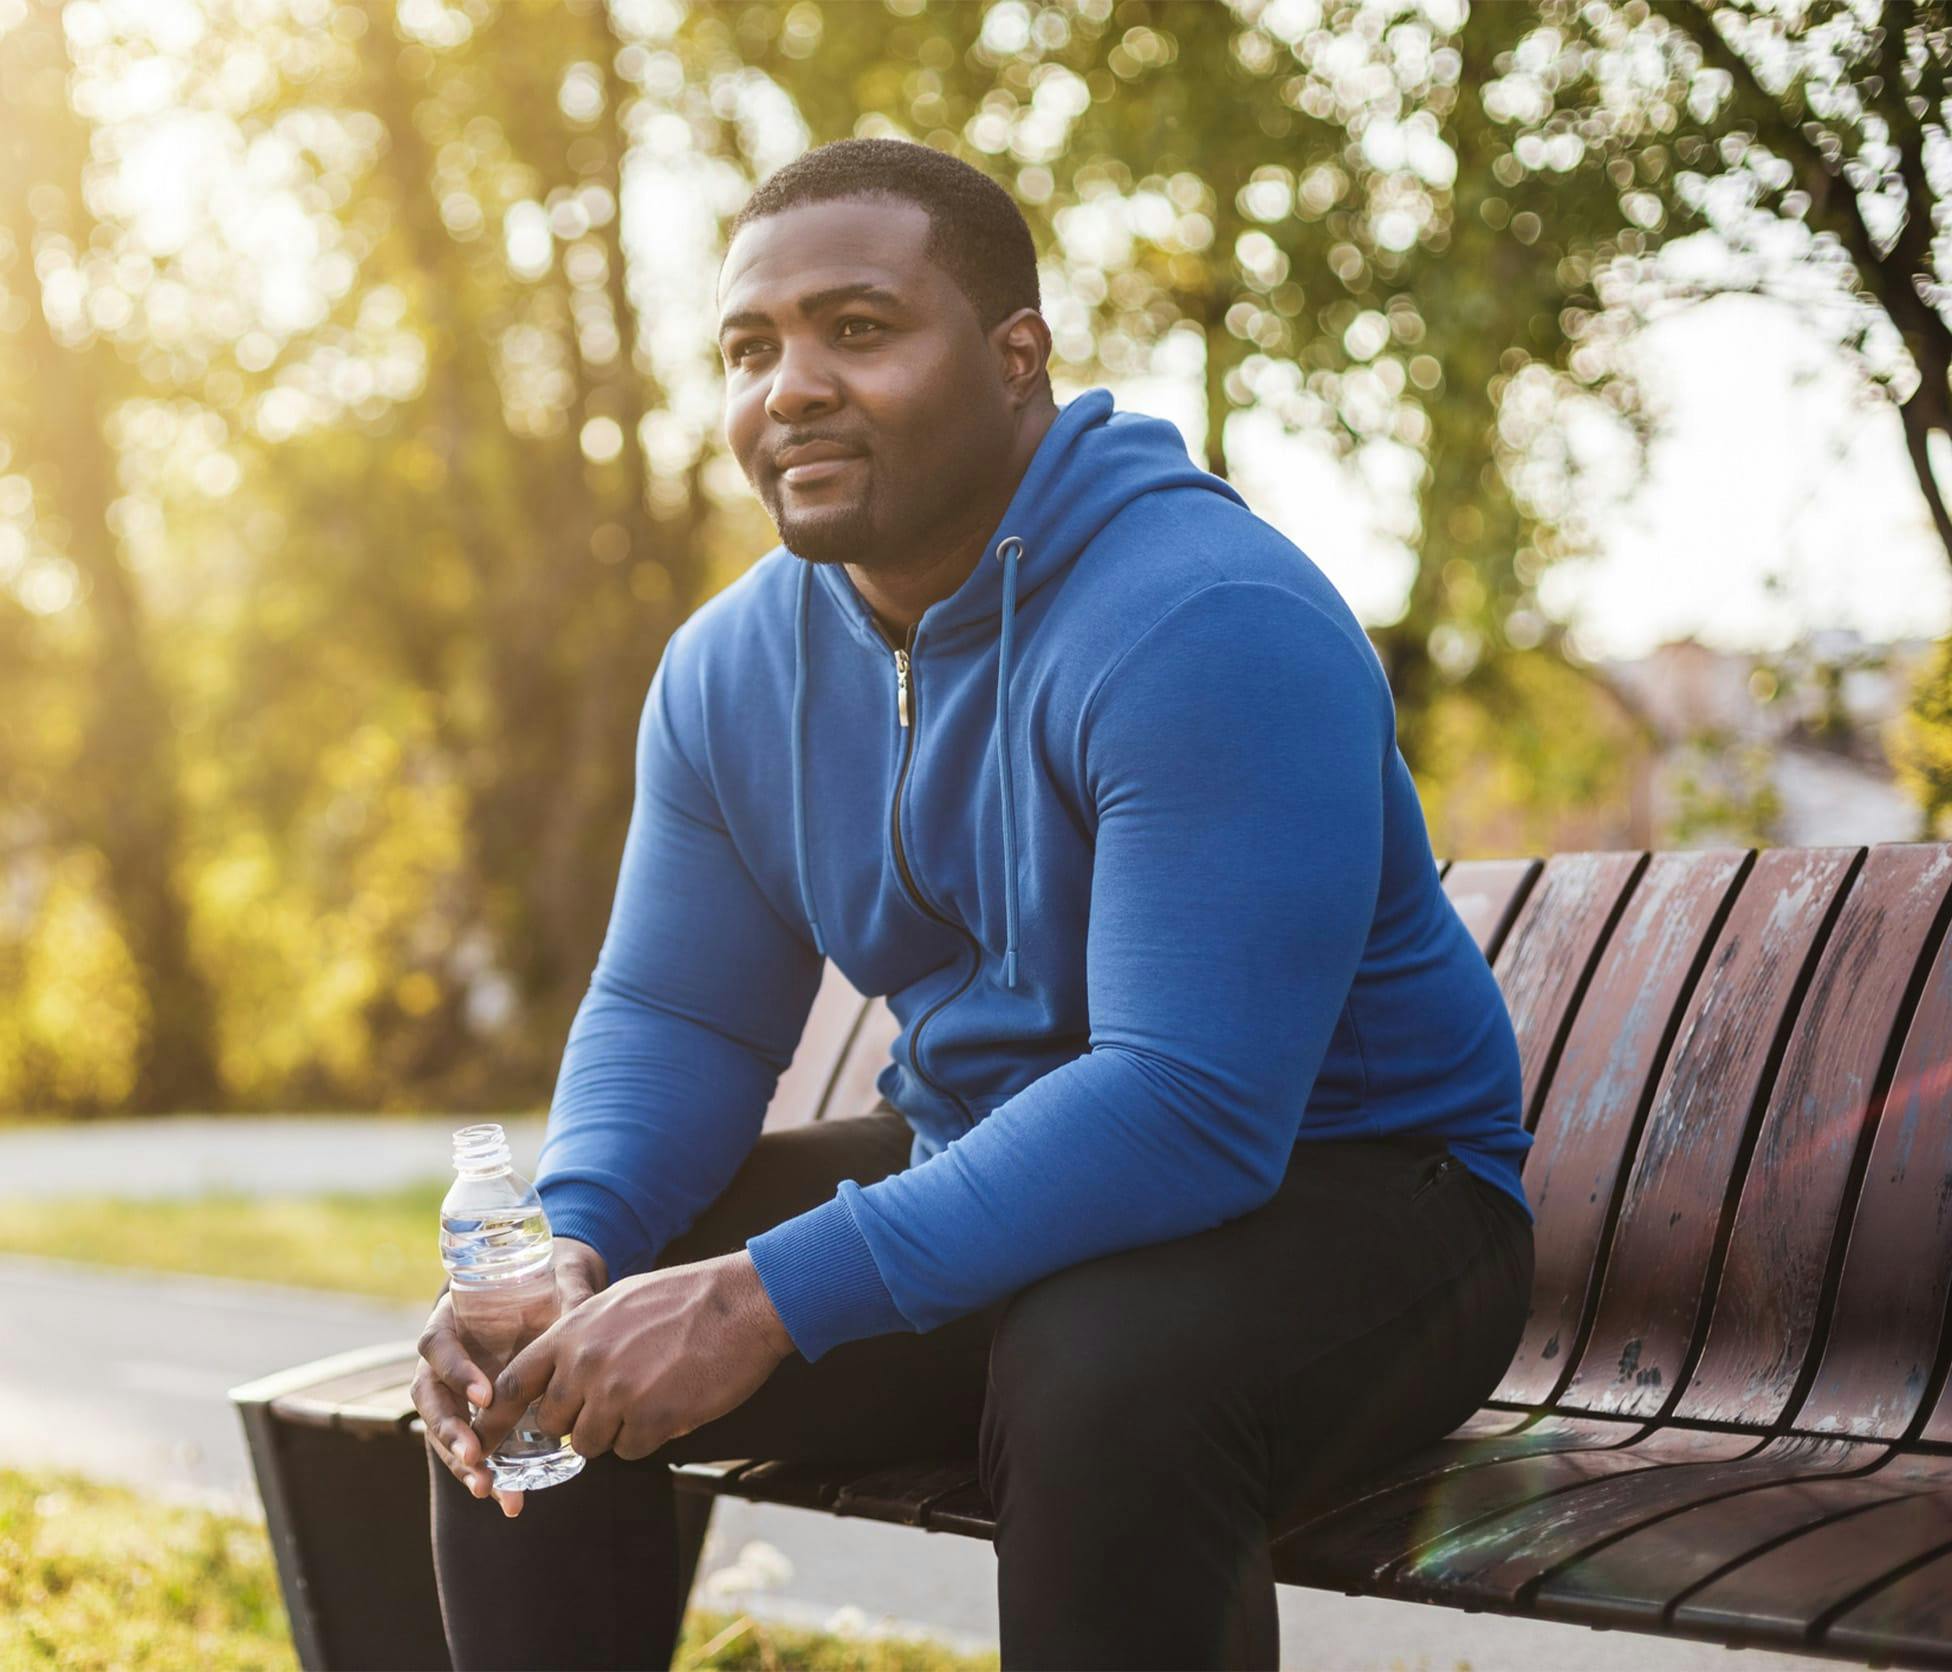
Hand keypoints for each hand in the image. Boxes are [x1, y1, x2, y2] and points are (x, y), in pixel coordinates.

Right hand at [413, 1236, 608, 1516]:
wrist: (553, 1296)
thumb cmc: (548, 1285)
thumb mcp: (558, 1284)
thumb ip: (567, 1297)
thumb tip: (584, 1312)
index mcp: (453, 1320)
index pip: (437, 1345)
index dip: (455, 1371)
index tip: (486, 1395)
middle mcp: (445, 1359)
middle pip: (431, 1398)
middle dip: (449, 1431)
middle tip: (475, 1455)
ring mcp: (456, 1391)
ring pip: (444, 1431)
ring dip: (462, 1463)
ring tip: (488, 1489)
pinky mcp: (476, 1418)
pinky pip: (472, 1447)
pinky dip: (486, 1473)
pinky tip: (508, 1498)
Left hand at [470, 1250, 793, 1517]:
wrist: (742, 1303)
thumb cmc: (687, 1298)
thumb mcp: (619, 1301)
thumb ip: (583, 1335)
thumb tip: (561, 1369)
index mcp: (573, 1330)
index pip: (512, 1383)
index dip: (496, 1416)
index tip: (483, 1437)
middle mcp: (586, 1363)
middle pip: (551, 1423)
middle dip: (576, 1422)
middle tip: (612, 1403)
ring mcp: (618, 1393)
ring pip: (589, 1444)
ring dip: (615, 1432)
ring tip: (650, 1397)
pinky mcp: (653, 1420)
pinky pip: (630, 1451)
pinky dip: (648, 1437)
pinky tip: (672, 1404)